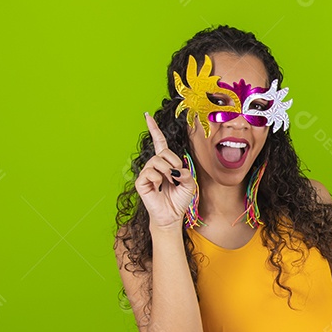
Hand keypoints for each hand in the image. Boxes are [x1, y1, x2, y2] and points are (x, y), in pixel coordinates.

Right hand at [135, 112, 194, 230]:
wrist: (172, 215)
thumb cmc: (179, 200)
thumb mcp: (189, 184)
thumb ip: (186, 172)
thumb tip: (176, 169)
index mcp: (166, 163)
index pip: (159, 142)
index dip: (154, 129)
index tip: (147, 116)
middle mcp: (154, 165)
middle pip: (163, 151)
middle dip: (174, 162)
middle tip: (177, 176)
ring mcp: (147, 173)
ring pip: (156, 161)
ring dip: (167, 171)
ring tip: (169, 182)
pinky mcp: (141, 182)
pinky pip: (149, 173)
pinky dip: (158, 179)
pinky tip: (160, 187)